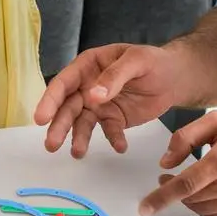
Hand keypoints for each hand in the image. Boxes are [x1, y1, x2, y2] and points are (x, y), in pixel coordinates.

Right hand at [34, 43, 180, 157]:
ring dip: (78, 138)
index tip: (41, 118)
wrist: (175, 77)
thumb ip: (115, 76)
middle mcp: (86, 86)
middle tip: (51, 145)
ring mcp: (97, 105)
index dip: (49, 101)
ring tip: (78, 154)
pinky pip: (108, 131)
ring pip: (82, 123)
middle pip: (67, 107)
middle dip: (58, 126)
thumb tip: (93, 96)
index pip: (63, 84)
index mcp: (87, 66)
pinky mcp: (112, 119)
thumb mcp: (136, 61)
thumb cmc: (153, 61)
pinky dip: (113, 139)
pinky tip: (120, 147)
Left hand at [139, 111, 216, 215]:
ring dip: (188, 200)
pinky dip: (205, 210)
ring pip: (202, 210)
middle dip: (171, 191)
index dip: (161, 197)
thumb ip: (186, 137)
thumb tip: (165, 162)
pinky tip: (205, 195)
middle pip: (191, 199)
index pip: (186, 184)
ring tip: (189, 183)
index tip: (145, 208)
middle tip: (167, 178)